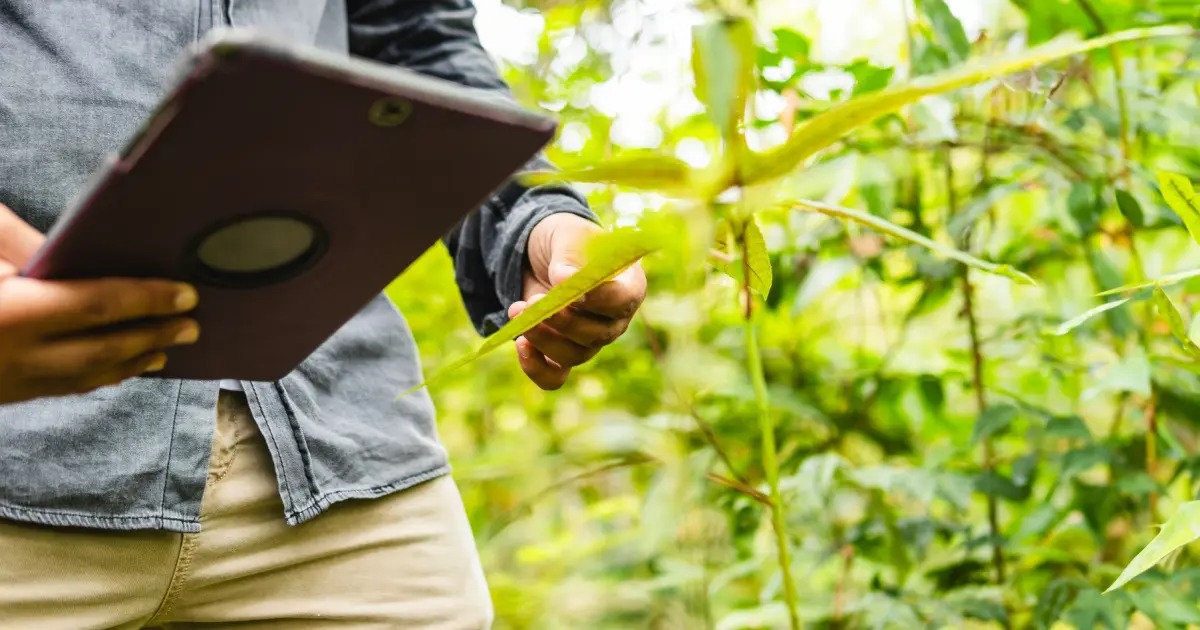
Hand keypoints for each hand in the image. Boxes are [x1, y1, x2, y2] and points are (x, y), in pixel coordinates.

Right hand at [0, 203, 201, 403]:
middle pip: (102, 349)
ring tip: (166, 350)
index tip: (187, 294)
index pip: (97, 305)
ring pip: (83, 377)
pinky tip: (118, 370)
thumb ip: (18, 240)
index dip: (148, 300)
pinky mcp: (3, 394)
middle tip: (193, 327)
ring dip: (131, 363)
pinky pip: (60, 389)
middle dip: (153, 336)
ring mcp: (9, 381)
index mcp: (13, 312)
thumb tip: (74, 249)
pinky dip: (96, 378)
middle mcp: (17, 353)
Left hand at [509, 213, 646, 389]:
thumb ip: (568, 256)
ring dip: (543, 339)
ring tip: (517, 311)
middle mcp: (614, 319)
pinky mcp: (562, 354)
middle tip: (533, 302)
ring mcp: (590, 341)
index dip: (601, 299)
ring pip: (574, 356)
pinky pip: (555, 376)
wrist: (543, 255)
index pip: (624, 300)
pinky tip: (520, 345)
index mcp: (628, 285)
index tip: (575, 291)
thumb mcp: (565, 237)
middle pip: (598, 335)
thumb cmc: (565, 240)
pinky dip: (536, 368)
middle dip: (563, 322)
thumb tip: (564, 281)